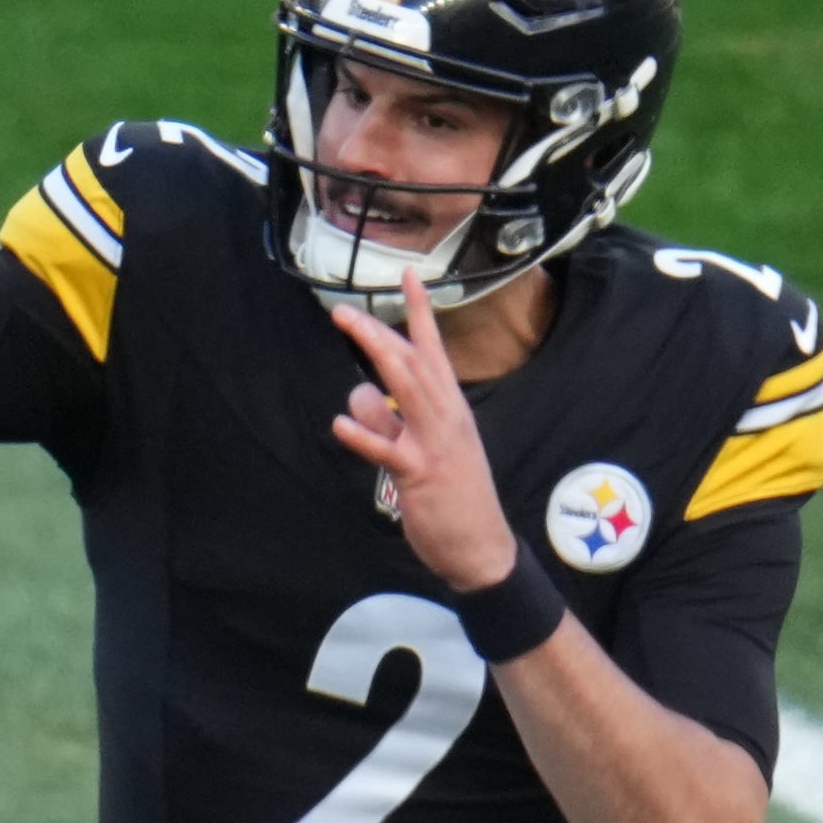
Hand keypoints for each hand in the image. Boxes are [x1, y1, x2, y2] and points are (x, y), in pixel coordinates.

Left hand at [325, 269, 520, 590]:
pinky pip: (388, 450)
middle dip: (380, 331)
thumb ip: (390, 421)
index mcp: (450, 409)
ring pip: (405, 390)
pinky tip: (340, 425)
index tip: (409, 275)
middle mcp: (446, 418)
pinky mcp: (420, 475)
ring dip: (375, 357)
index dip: (421, 313)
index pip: (433, 351)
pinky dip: (365, 436)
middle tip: (345, 310)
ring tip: (348, 329)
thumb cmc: (454, 495)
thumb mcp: (424, 450)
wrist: (482, 547)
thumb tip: (357, 396)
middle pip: (411, 363)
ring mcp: (434, 444)